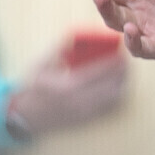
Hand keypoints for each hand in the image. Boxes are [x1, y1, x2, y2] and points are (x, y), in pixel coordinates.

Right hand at [7, 44, 127, 136]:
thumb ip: (58, 50)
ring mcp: (84, 113)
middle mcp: (78, 101)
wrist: (27, 116)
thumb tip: (75, 36)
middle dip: (122, 73)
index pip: (97, 73)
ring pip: (113, 98)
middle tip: (126, 62)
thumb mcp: (41, 66)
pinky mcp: (87, 119)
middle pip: (110, 86)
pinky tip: (117, 85)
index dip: (112, 63)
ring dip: (122, 84)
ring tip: (124, 72)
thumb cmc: (34, 88)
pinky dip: (117, 95)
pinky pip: (109, 107)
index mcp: (66, 86)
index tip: (121, 54)